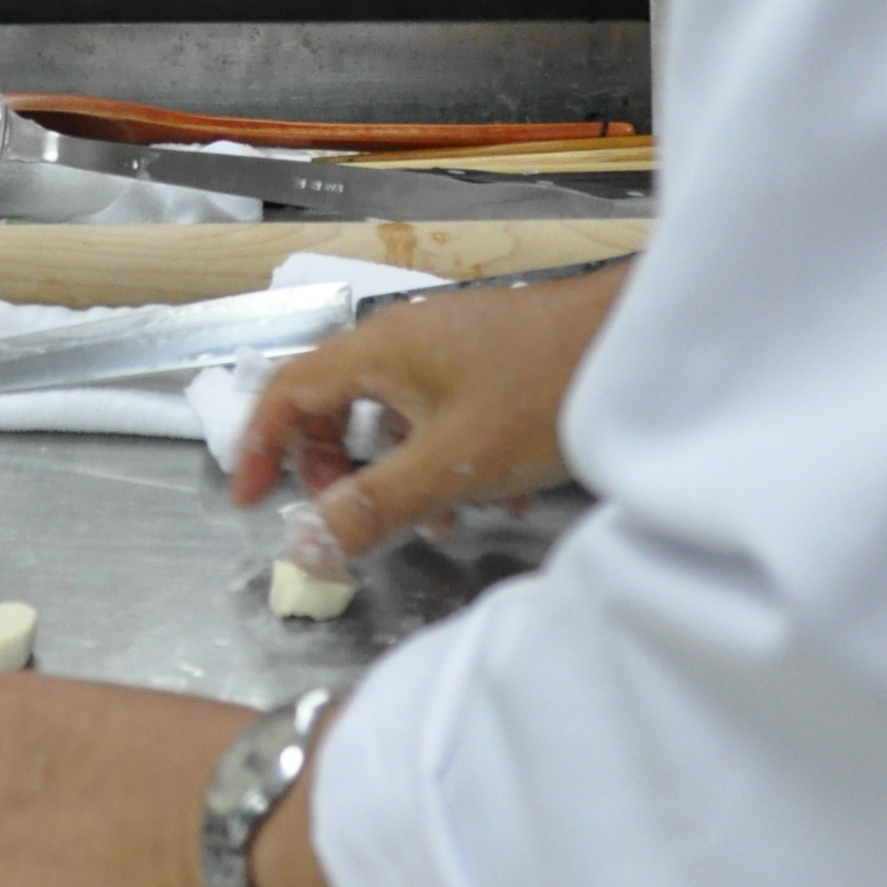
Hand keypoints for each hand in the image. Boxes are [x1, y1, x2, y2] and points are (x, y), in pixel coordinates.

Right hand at [234, 263, 633, 552]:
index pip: (286, 392)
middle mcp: (404, 339)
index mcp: (377, 350)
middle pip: (336, 403)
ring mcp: (450, 346)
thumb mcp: (451, 464)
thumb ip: (373, 507)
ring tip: (438, 522)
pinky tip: (501, 494)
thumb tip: (302, 547)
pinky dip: (451, 457)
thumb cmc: (540, 392)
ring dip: (402, 472)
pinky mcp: (491, 360)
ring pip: (396, 414)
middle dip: (335, 468)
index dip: (259, 448)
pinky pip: (444, 412)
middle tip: (349, 517)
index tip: (249, 503)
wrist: (637, 341)